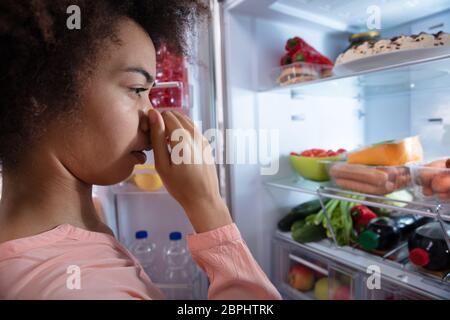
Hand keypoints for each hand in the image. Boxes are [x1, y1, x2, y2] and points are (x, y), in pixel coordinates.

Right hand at [148, 109, 231, 232]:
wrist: (203, 199)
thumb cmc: (179, 186)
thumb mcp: (162, 164)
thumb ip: (157, 137)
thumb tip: (153, 114)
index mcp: (183, 138)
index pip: (166, 114)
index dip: (155, 120)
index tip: (149, 133)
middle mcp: (195, 135)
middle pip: (176, 115)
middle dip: (164, 121)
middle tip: (156, 139)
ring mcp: (203, 139)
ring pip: (186, 120)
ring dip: (173, 125)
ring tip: (165, 143)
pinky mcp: (207, 144)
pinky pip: (193, 129)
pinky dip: (182, 131)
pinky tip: (177, 147)